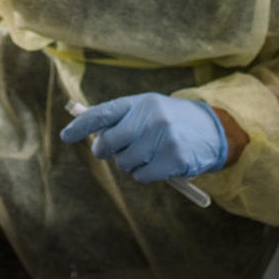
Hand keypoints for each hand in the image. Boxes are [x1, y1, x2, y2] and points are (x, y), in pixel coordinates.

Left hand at [59, 93, 227, 181]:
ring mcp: (163, 137)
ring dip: (132, 164)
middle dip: (107, 151)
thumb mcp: (148, 110)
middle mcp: (150, 116)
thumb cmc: (171, 121)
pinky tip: (161, 164)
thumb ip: (120, 119)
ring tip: (149, 154)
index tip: (65, 136)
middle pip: (107, 143)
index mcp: (140, 102)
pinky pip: (142, 176)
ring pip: (124, 163)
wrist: (213, 130)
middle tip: (117, 152)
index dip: (81, 126)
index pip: (102, 113)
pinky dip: (147, 175)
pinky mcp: (174, 158)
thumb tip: (90, 135)